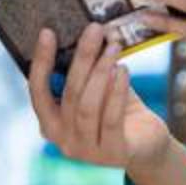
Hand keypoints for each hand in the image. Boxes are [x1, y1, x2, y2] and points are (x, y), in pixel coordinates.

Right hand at [28, 23, 175, 171]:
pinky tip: (123, 69)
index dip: (41, 61)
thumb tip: (91, 33)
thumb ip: (89, 70)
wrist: (147, 143)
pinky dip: (116, 91)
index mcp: (50, 123)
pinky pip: (111, 118)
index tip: (47, 32)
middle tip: (94, 30)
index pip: (38, 91)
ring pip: (87, 106)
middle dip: (82, 58)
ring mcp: (86, 151)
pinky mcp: (112, 154)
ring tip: (113, 47)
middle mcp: (62, 140)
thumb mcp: (98, 89)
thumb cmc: (117, 110)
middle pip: (69, 93)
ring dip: (101, 71)